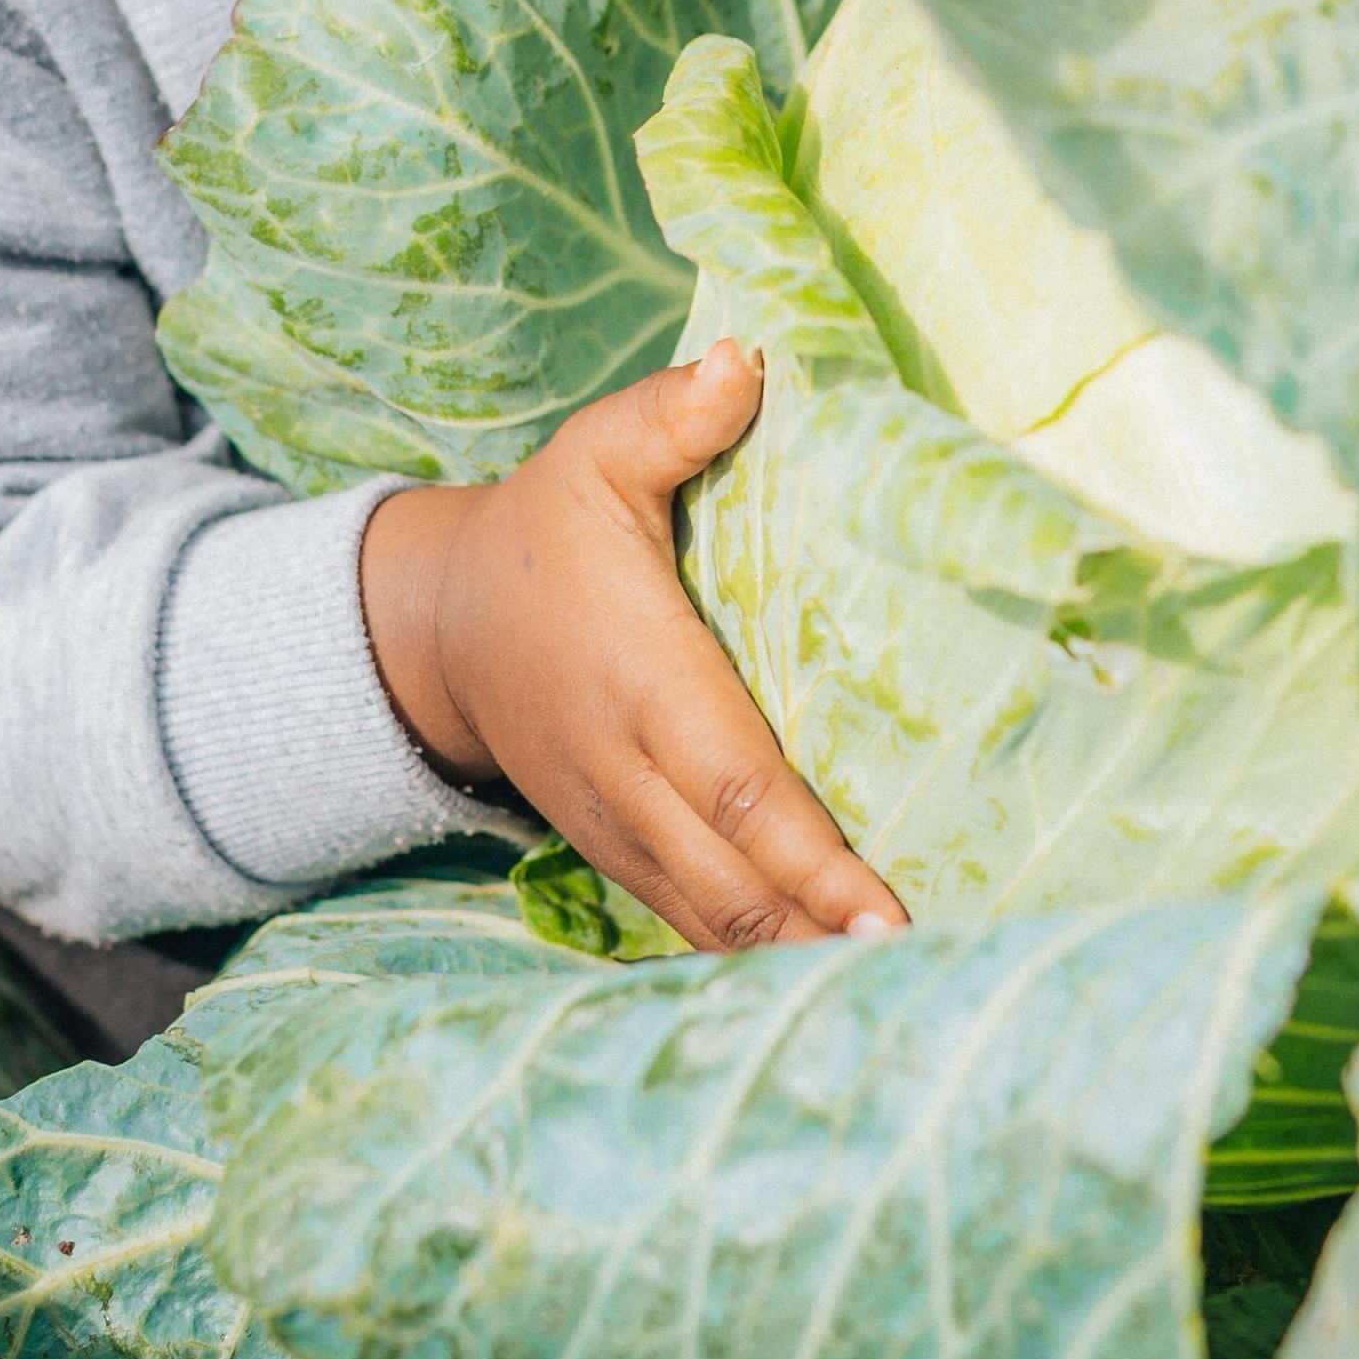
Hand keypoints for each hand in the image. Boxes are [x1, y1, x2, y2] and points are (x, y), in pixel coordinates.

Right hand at [358, 341, 906, 952]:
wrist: (435, 629)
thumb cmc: (540, 535)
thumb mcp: (591, 456)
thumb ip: (671, 417)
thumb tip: (748, 360)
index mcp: (641, 679)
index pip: (739, 786)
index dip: (813, 860)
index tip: (886, 914)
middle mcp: (630, 772)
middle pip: (735, 881)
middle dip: (822, 937)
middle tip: (923, 976)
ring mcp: (621, 826)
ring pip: (714, 920)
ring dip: (798, 965)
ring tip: (897, 997)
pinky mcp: (621, 851)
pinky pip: (693, 921)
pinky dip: (758, 958)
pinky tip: (830, 984)